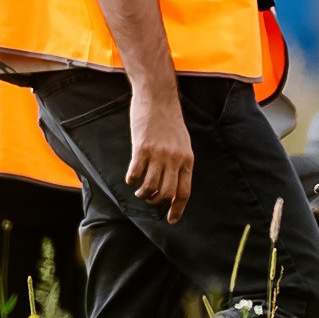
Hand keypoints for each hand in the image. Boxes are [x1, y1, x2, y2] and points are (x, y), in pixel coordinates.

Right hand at [127, 82, 194, 223]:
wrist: (158, 97)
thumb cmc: (169, 120)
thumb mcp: (182, 142)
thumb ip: (179, 162)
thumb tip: (172, 186)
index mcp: (187, 159)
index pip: (184, 191)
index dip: (177, 209)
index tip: (171, 220)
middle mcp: (174, 159)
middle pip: (166, 193)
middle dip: (156, 202)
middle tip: (149, 198)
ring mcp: (158, 154)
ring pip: (150, 187)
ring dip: (143, 193)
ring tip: (139, 190)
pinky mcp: (142, 148)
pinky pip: (135, 174)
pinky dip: (131, 180)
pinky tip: (131, 176)